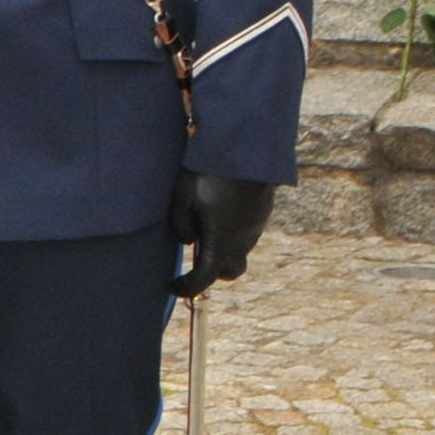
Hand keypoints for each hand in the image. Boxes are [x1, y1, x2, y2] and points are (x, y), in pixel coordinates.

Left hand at [169, 171, 276, 297]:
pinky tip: (219, 210)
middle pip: (228, 270)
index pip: (205, 278)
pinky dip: (233, 232)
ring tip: (203, 224)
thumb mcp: (181, 197)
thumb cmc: (207, 172)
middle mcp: (243, 239)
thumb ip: (180, 225)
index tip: (172, 285)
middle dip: (211, 270)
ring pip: (239, 250)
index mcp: (222, 241)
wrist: (244, 146)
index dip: (186, 287)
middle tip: (193, 255)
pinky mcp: (262, 212)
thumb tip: (188, 241)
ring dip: (223, 248)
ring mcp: (256, 226)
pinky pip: (247, 232)